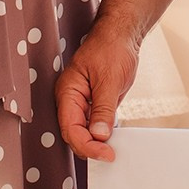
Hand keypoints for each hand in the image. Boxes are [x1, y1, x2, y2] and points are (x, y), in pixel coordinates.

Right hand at [56, 23, 141, 160]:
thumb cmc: (111, 47)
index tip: (105, 153)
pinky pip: (93, 124)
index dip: (87, 145)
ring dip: (96, 142)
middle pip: (74, 133)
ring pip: (83, 131)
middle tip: (110, 155)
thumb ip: (103, 109)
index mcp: (67, 92)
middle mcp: (71, 99)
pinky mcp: (93, 102)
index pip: (70, 128)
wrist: (121, 33)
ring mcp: (82, 101)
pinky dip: (101, 134)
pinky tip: (112, 139)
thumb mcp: (109, 79)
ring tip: (112, 150)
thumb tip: (99, 135)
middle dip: (90, 147)